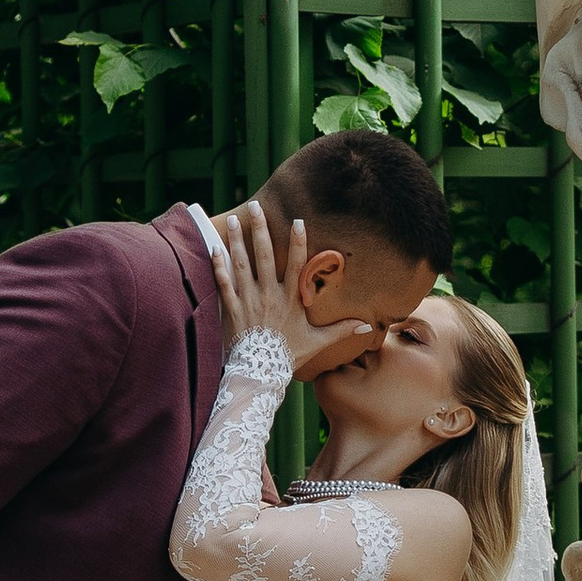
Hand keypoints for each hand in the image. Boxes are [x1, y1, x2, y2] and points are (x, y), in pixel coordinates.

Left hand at [210, 204, 380, 381]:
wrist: (260, 373)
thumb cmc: (289, 355)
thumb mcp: (317, 341)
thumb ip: (341, 330)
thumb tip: (367, 326)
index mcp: (291, 300)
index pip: (297, 265)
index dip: (298, 242)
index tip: (297, 220)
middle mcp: (269, 295)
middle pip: (265, 256)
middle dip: (261, 229)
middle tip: (257, 206)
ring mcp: (249, 300)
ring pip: (242, 264)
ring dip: (238, 240)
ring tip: (236, 219)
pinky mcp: (232, 308)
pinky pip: (223, 283)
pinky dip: (218, 265)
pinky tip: (214, 248)